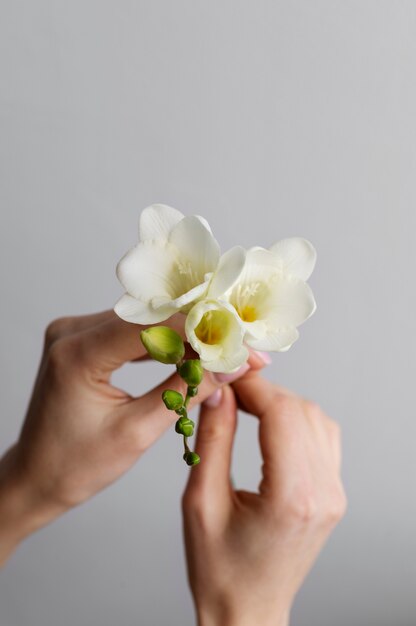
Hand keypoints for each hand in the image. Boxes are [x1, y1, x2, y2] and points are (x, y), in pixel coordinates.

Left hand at [0, 311, 264, 564]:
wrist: (36, 476)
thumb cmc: (76, 466)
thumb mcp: (137, 432)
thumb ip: (186, 391)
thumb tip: (231, 365)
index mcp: (78, 354)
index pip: (154, 326)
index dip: (203, 330)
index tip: (241, 341)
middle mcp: (72, 331)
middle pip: (151, 318)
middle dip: (200, 332)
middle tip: (240, 347)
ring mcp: (76, 331)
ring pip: (146, 321)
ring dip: (187, 335)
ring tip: (223, 352)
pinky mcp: (84, 338)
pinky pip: (134, 330)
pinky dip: (166, 341)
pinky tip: (194, 352)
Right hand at [182, 373, 346, 625]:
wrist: (248, 612)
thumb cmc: (219, 569)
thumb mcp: (201, 501)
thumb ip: (214, 439)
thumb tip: (218, 392)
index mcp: (292, 497)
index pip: (282, 413)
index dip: (252, 385)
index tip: (225, 374)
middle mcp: (324, 492)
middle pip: (301, 410)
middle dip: (264, 390)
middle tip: (229, 386)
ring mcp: (334, 494)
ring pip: (316, 418)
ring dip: (281, 402)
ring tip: (245, 403)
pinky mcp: (333, 495)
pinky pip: (324, 437)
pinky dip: (297, 420)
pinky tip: (271, 423)